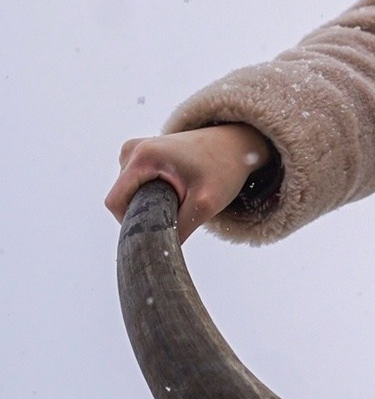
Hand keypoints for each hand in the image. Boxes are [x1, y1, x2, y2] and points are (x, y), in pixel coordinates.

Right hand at [106, 124, 272, 241]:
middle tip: (176, 213)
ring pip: (127, 192)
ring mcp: (135, 149)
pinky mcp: (141, 153)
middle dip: (142, 212)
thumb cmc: (223, 170)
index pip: (116, 202)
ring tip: (179, 198)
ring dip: (147, 203)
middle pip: (121, 198)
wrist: (234, 145)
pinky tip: (175, 191)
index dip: (130, 223)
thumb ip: (180, 229)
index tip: (156, 229)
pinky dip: (150, 193)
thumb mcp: (206, 204)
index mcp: (143, 156)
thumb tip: (159, 254)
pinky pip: (134, 184)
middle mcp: (133, 149)